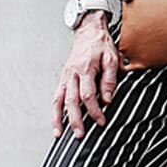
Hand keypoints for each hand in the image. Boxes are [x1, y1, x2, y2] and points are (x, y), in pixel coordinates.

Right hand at [51, 12, 118, 139]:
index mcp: (85, 68)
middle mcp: (72, 74)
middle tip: (80, 135)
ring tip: (59, 134)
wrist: (89, 31)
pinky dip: (54, 111)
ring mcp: (65, 76)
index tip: (101, 121)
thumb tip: (107, 100)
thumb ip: (109, 79)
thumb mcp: (112, 58)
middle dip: (75, 120)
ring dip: (58, 118)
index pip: (88, 95)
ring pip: (58, 100)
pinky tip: (56, 122)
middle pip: (71, 101)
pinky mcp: (63, 78)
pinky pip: (56, 96)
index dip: (94, 110)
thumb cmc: (101, 45)